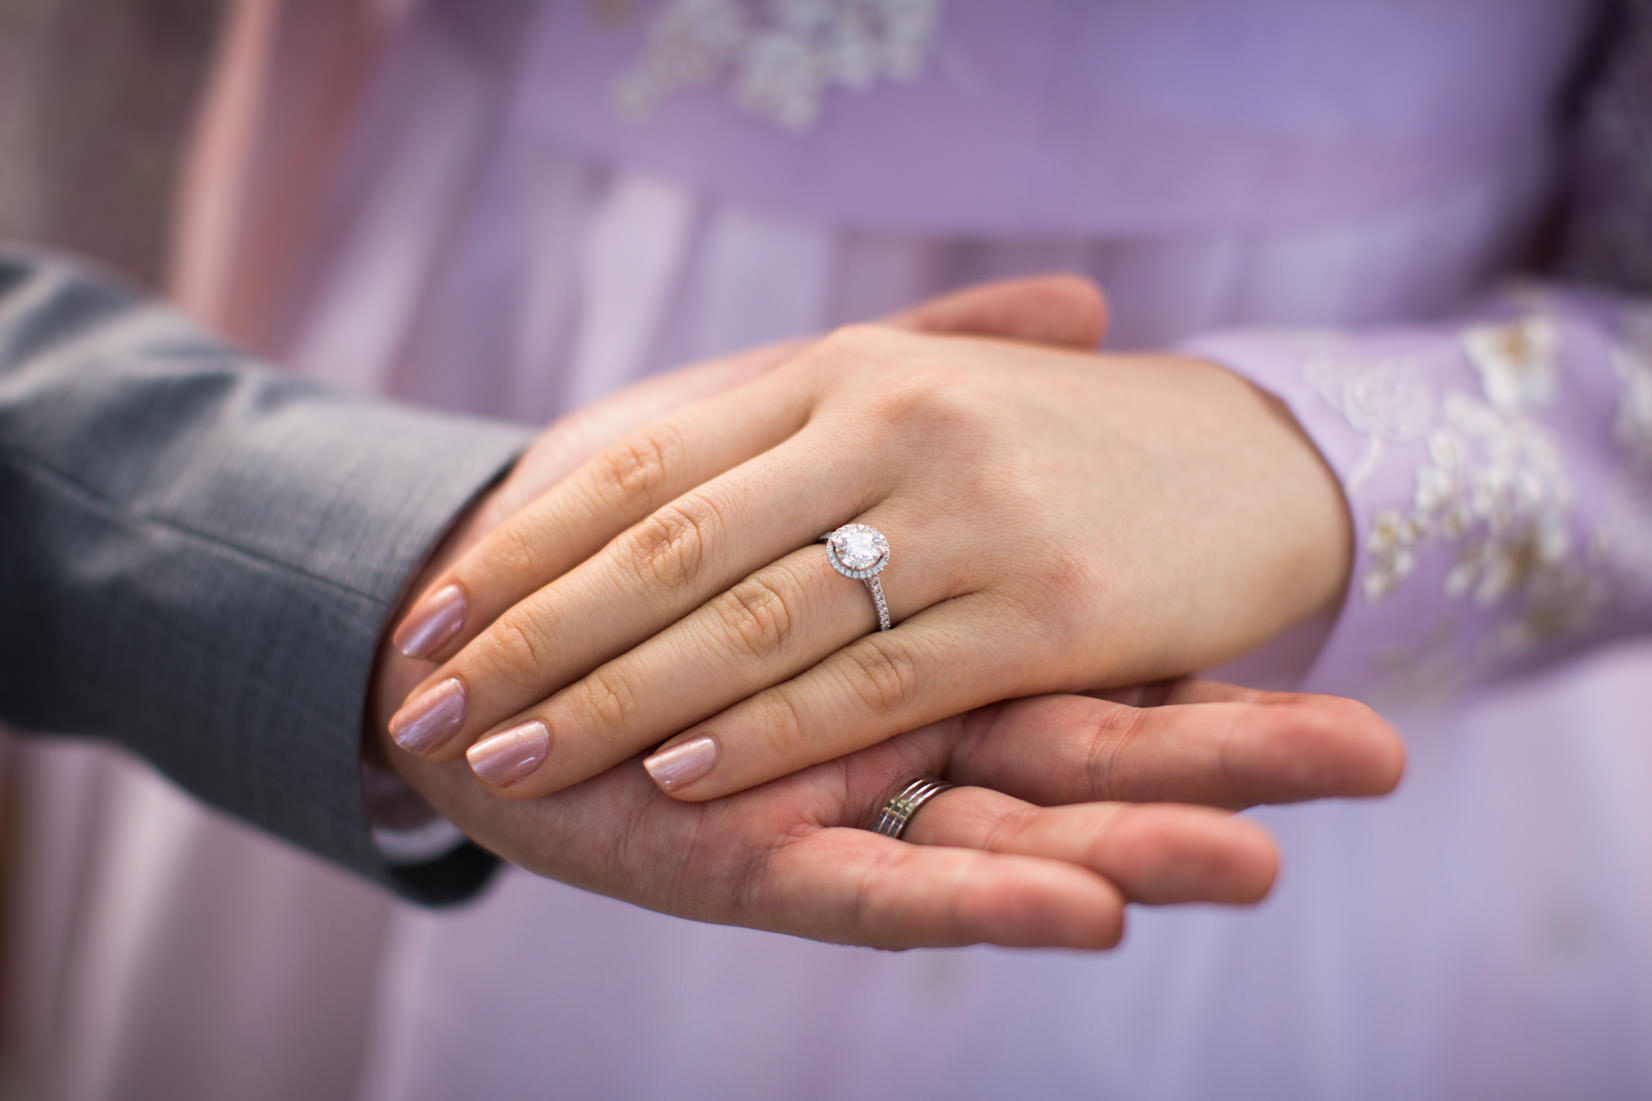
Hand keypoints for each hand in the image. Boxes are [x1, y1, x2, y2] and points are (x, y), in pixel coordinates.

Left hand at [367, 277, 1399, 948]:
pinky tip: (679, 768)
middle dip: (535, 634)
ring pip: (754, 620)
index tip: (433, 605)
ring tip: (507, 752)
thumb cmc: (1047, 434)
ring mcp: (972, 512)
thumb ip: (785, 418)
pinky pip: (875, 681)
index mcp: (848, 367)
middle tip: (423, 700)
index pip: (649, 463)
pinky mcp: (1048, 608)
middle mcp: (896, 423)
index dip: (533, 542)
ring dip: (614, 697)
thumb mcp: (914, 385)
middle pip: (672, 544)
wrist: (1249, 456)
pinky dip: (768, 728)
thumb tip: (610, 468)